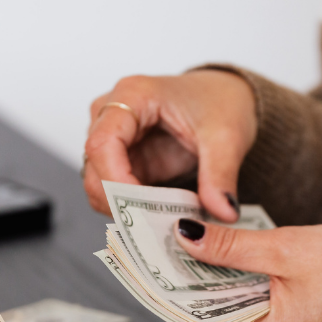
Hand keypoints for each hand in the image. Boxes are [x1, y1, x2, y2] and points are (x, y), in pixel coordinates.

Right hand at [83, 70, 256, 221]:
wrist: (226, 97)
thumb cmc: (219, 101)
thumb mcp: (227, 137)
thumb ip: (221, 175)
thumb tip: (223, 211)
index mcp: (133, 95)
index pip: (102, 143)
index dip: (115, 181)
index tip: (141, 209)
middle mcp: (113, 115)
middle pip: (94, 168)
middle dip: (120, 203)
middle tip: (155, 226)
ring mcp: (114, 139)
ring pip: (99, 185)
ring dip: (125, 209)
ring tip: (162, 222)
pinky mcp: (123, 161)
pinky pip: (114, 192)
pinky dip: (132, 210)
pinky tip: (158, 217)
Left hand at [173, 219, 321, 321]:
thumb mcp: (287, 249)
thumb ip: (230, 246)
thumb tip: (187, 238)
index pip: (196, 313)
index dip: (171, 279)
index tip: (149, 252)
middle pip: (208, 312)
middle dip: (189, 274)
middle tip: (167, 236)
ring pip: (226, 307)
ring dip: (212, 275)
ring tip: (195, 238)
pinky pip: (247, 306)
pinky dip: (235, 281)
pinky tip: (228, 253)